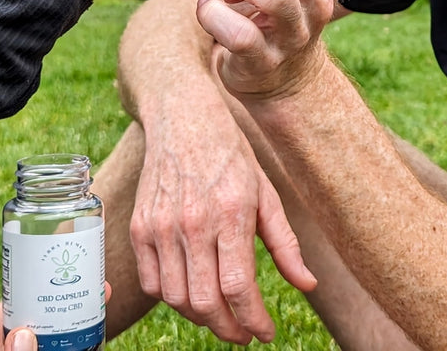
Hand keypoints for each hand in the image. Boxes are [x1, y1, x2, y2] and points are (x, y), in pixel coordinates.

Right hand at [129, 104, 316, 344]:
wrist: (181, 116)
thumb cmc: (229, 153)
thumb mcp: (265, 192)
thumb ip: (285, 243)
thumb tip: (306, 285)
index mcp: (229, 213)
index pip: (238, 288)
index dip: (254, 320)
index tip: (265, 332)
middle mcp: (191, 222)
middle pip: (206, 302)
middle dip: (229, 329)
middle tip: (244, 332)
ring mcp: (160, 225)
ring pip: (176, 298)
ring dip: (201, 316)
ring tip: (220, 313)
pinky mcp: (139, 226)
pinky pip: (151, 282)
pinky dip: (170, 298)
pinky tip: (190, 292)